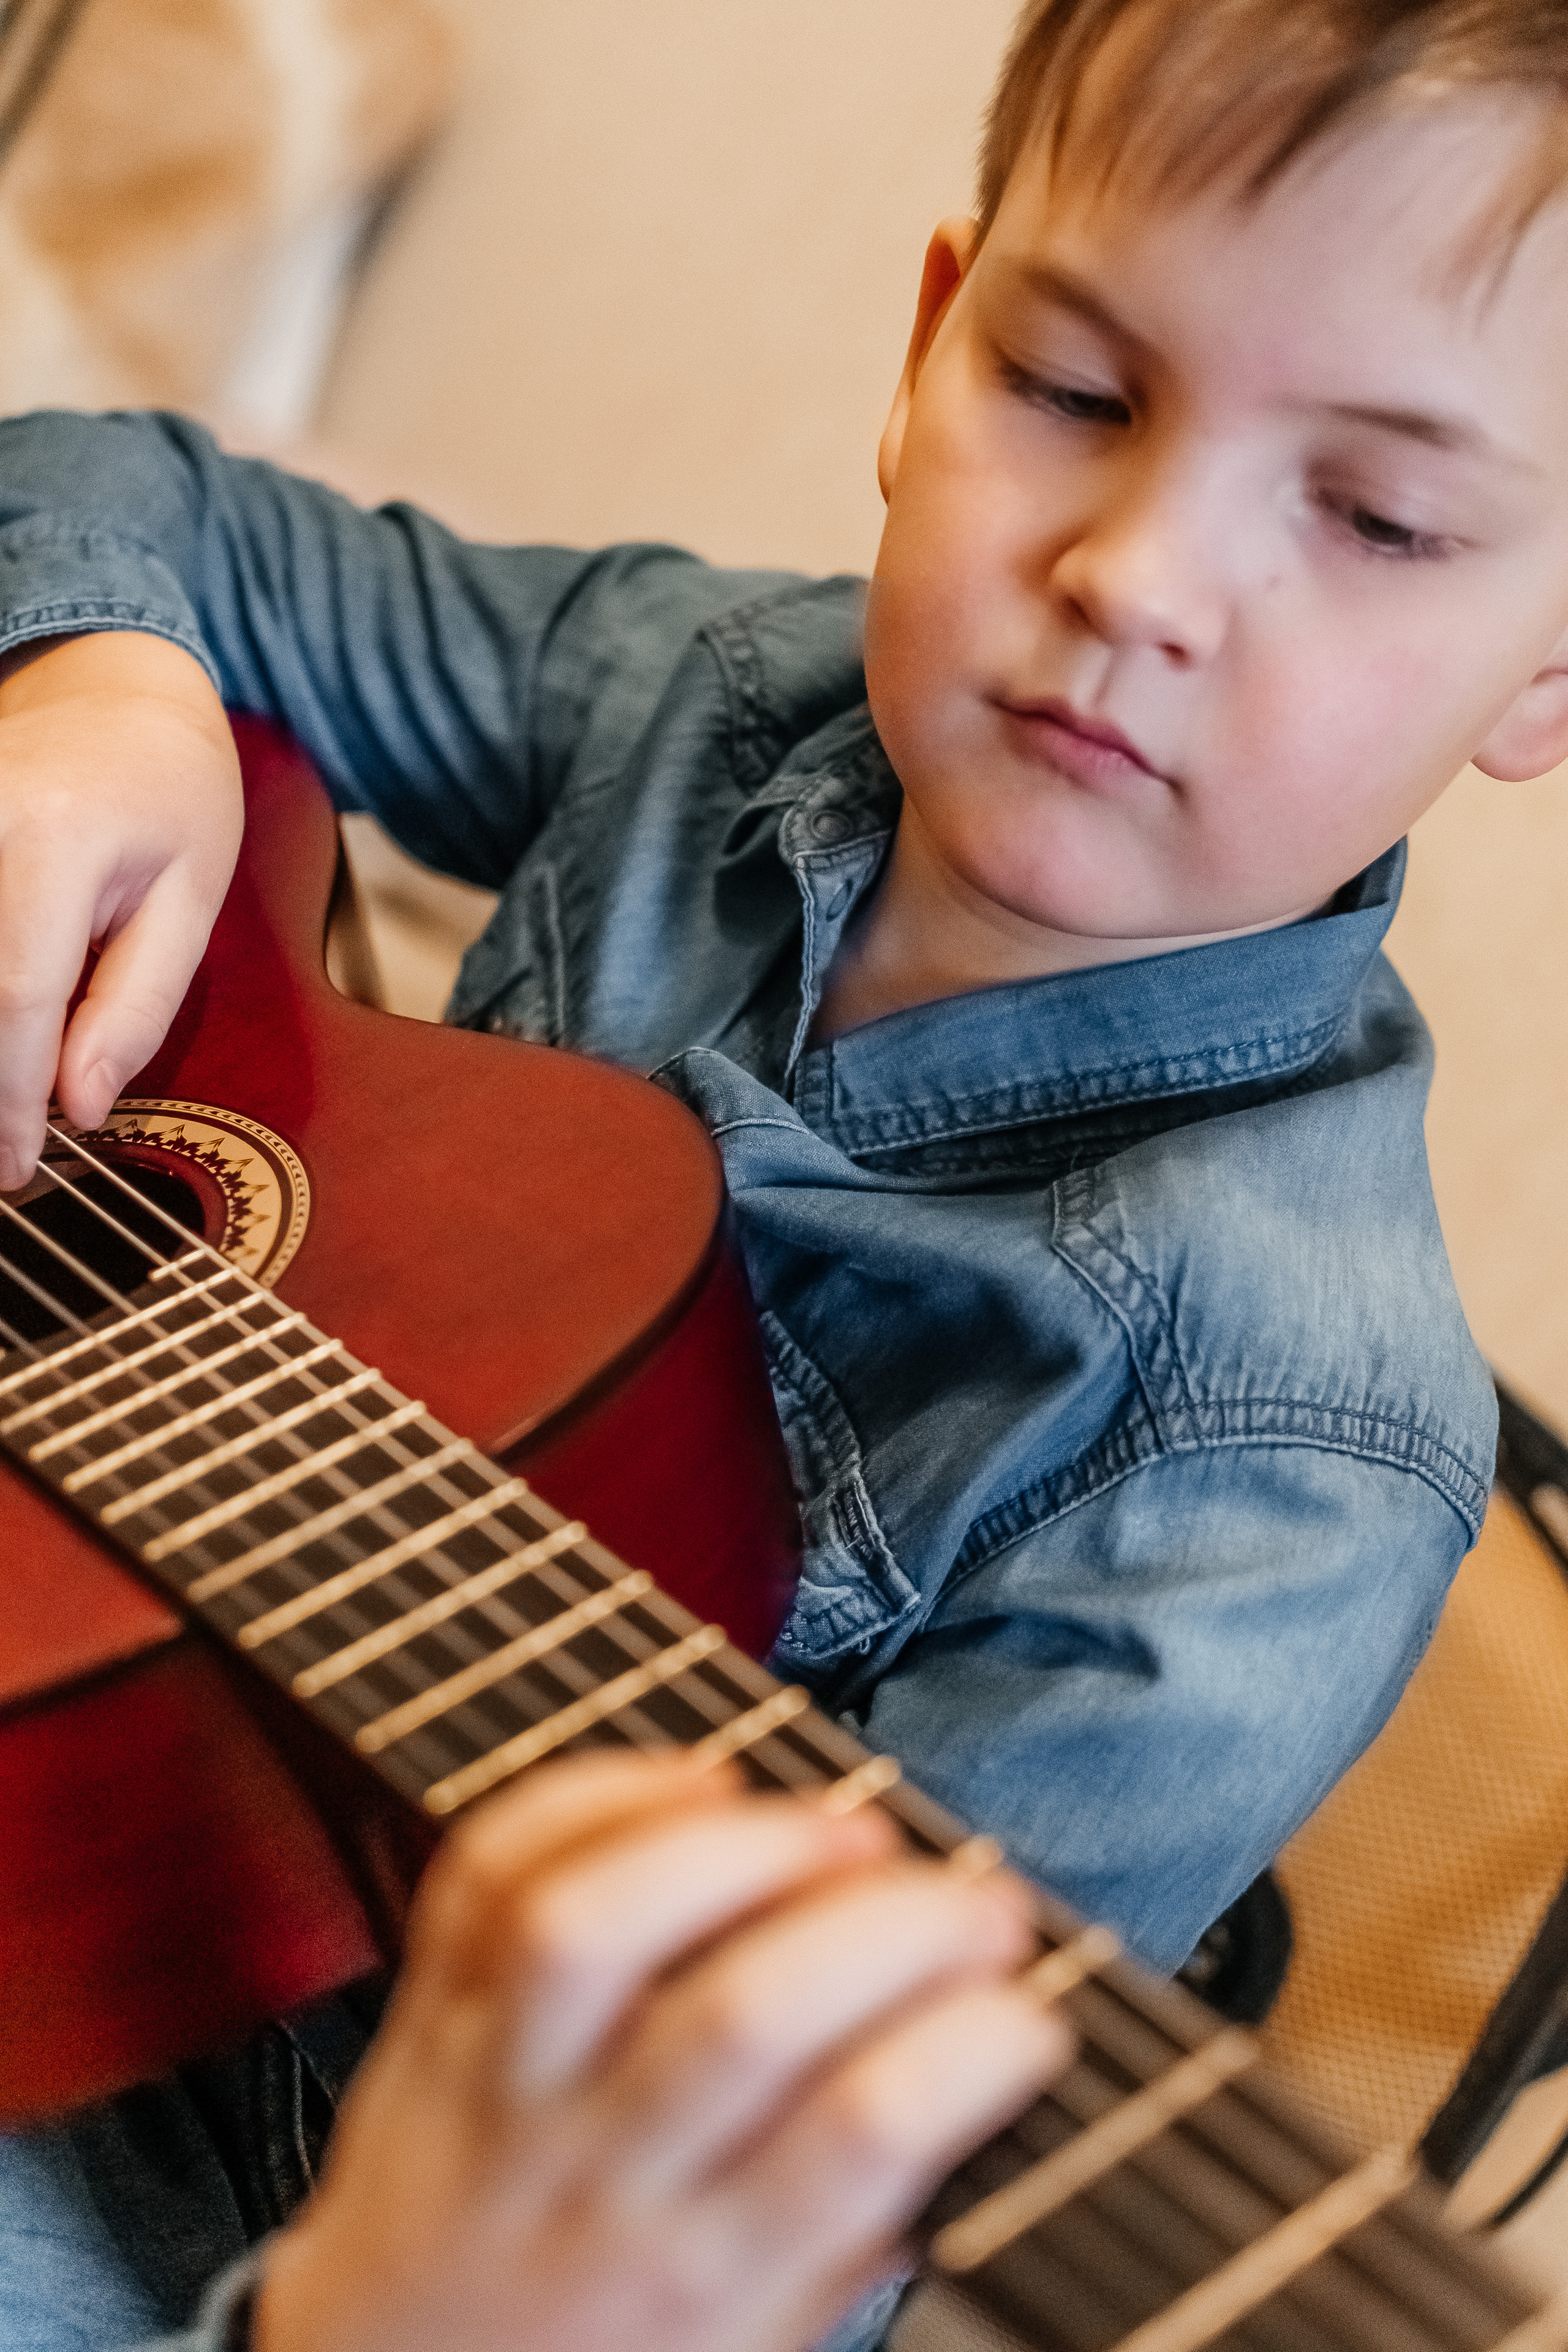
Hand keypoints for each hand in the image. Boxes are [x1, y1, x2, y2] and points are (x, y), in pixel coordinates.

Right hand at [0, 630, 241, 1188]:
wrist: (113, 690)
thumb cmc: (171, 797)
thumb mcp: (189, 900)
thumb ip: (133, 1006)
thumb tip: (77, 1105)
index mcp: (50, 837)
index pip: (14, 999)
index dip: (7, 1100)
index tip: (16, 1168)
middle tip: (2, 1156)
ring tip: (6, 1110)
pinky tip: (5, 1042)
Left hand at [256, 1753, 1069, 2351]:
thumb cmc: (611, 2348)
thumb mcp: (766, 2347)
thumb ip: (859, 2229)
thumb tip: (981, 2077)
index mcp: (710, 2287)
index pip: (859, 2137)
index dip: (973, 2043)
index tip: (1032, 2009)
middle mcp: (600, 2181)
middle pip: (745, 2013)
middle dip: (894, 1924)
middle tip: (976, 1902)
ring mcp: (499, 2089)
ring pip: (597, 1927)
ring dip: (739, 1848)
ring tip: (840, 1831)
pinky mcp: (428, 2010)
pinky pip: (486, 1873)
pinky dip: (593, 1796)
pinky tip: (696, 1786)